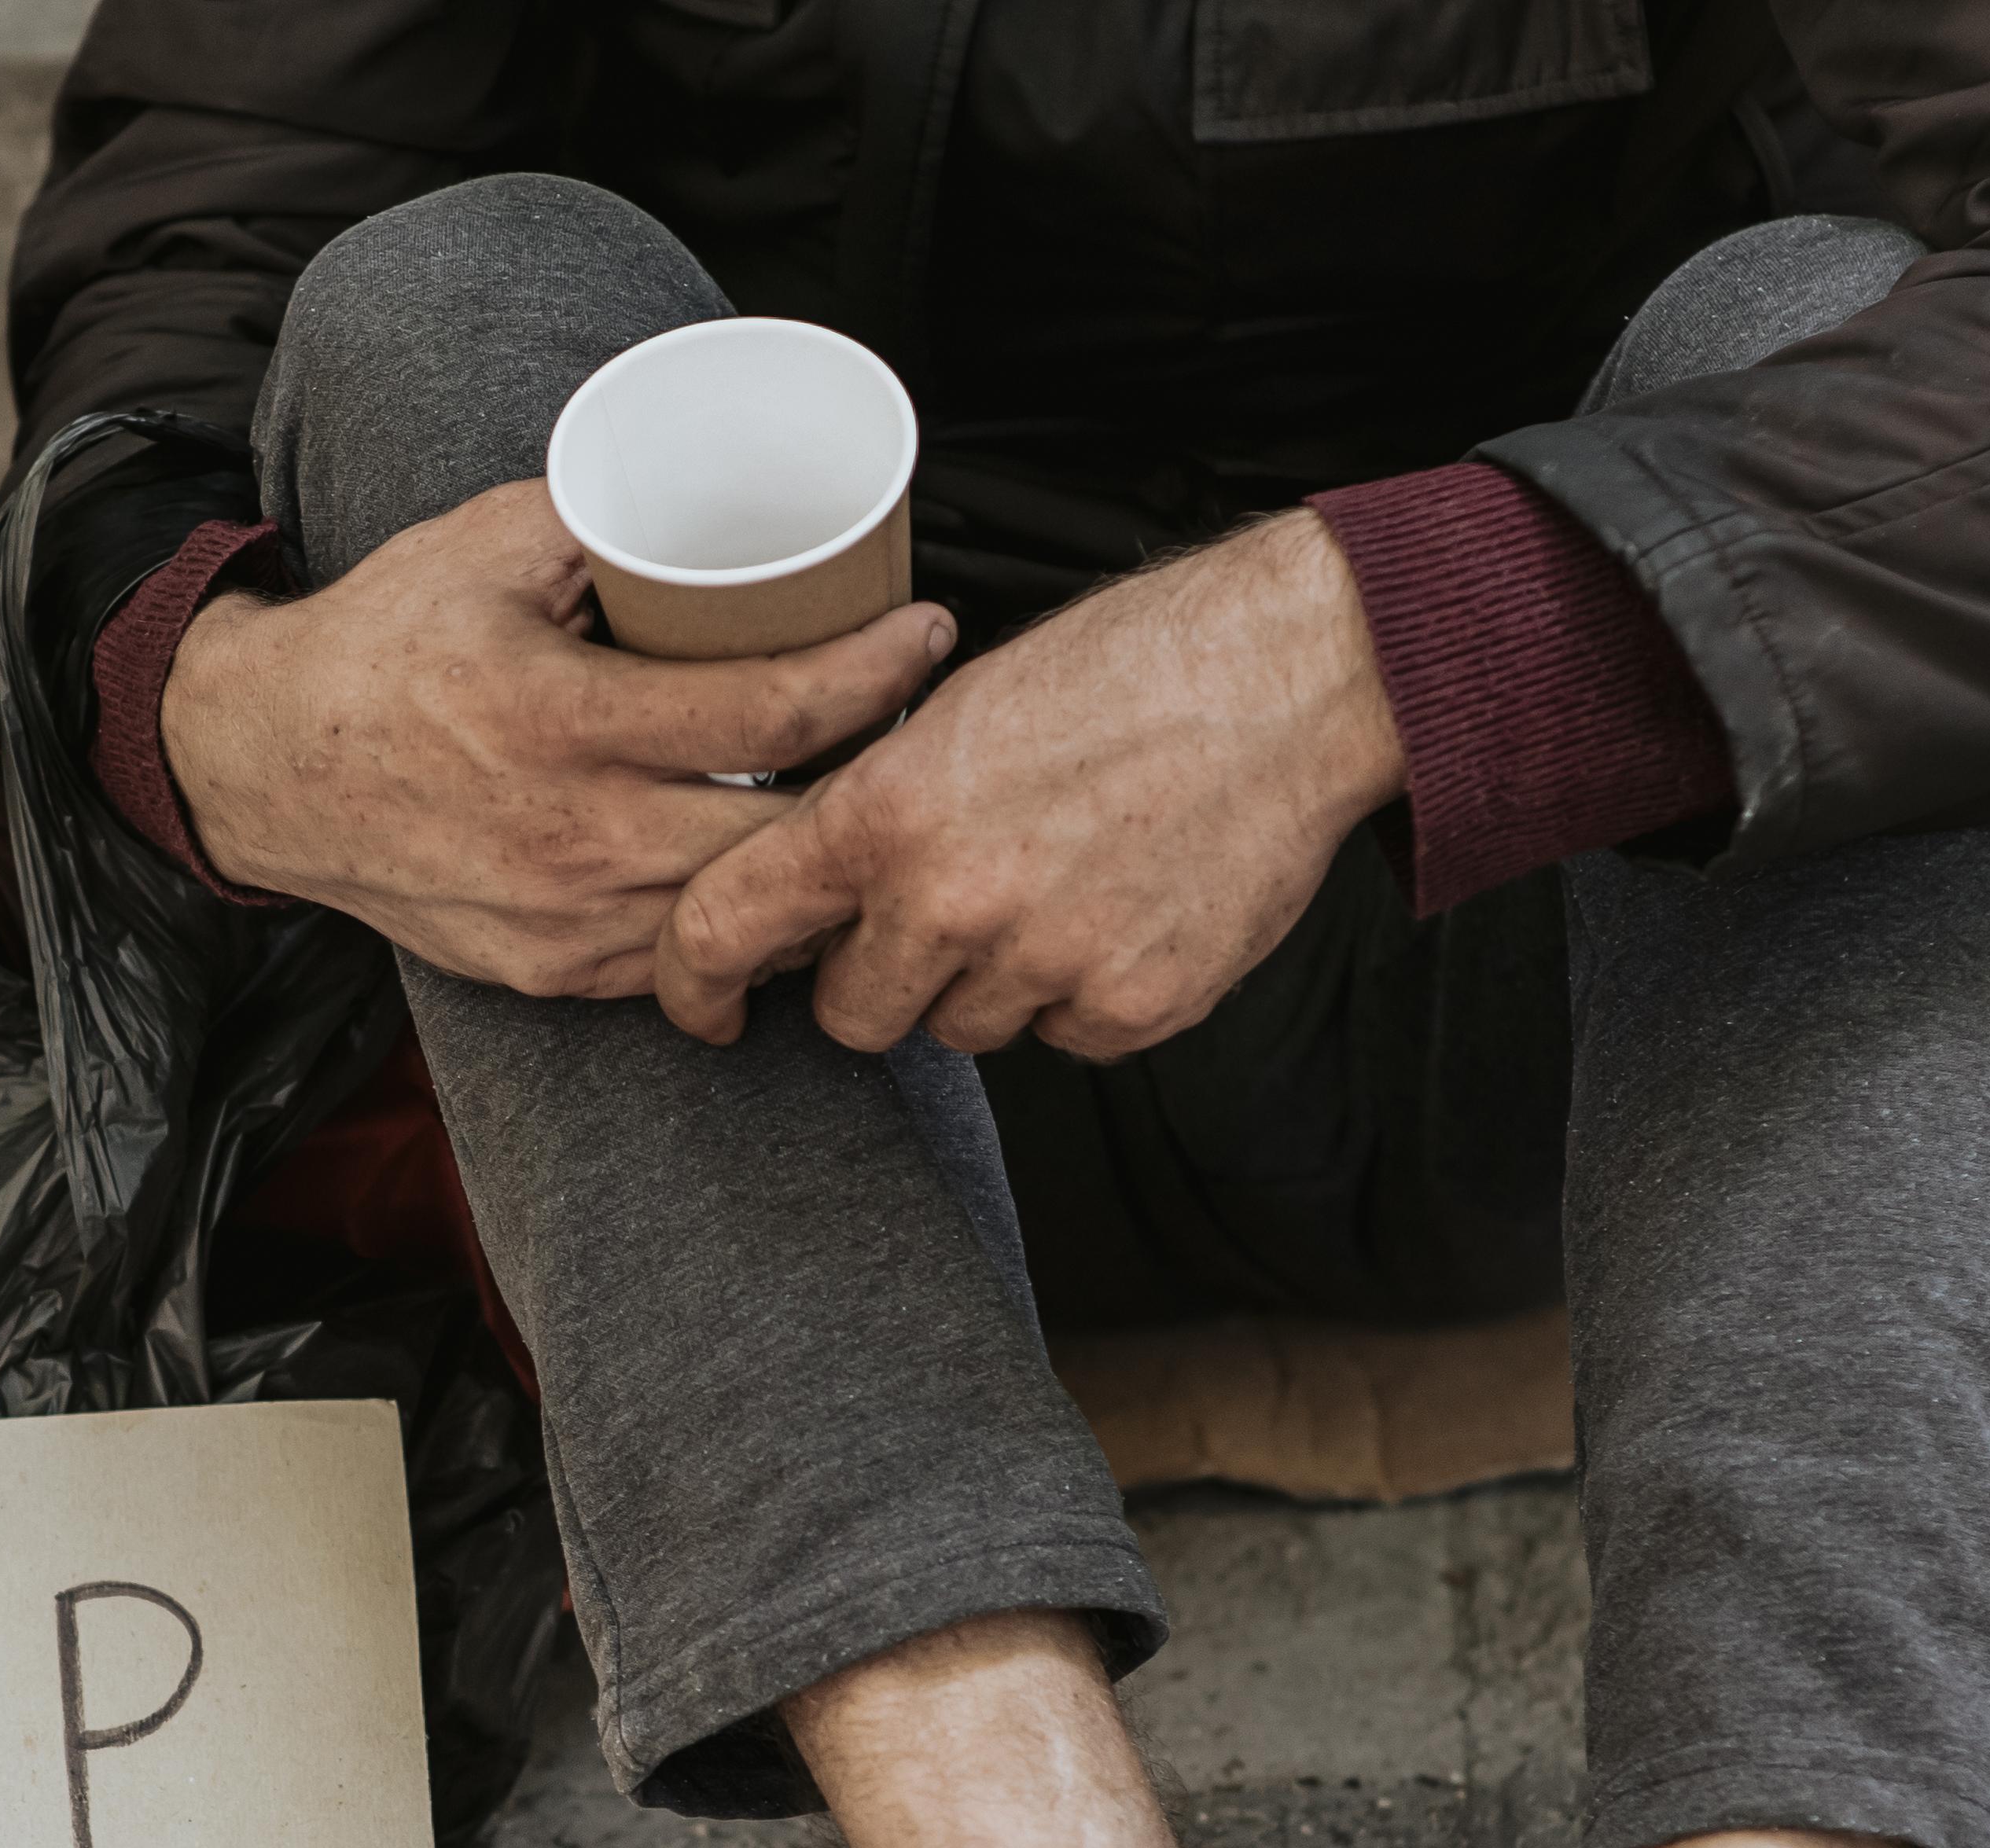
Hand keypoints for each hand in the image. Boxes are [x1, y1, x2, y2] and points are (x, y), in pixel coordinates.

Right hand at [159, 479, 954, 998]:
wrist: (269, 771)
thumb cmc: (384, 646)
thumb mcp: (487, 546)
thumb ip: (607, 520)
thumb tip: (727, 494)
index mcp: (566, 719)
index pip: (776, 708)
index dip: (876, 671)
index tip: (928, 635)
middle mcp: (578, 835)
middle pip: (788, 831)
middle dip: (869, 778)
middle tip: (908, 726)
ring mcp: (572, 920)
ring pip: (749, 911)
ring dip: (813, 860)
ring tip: (853, 795)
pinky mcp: (560, 972)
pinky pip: (690, 961)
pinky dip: (739, 916)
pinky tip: (767, 867)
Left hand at [651, 509, 1405, 1056]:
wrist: (1291, 676)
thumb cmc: (1133, 667)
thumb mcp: (959, 709)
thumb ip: (876, 808)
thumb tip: (819, 889)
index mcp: (886, 814)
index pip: (729, 925)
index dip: (698, 981)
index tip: (706, 1006)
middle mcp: (953, 901)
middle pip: (856, 1014)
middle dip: (883, 977)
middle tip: (946, 907)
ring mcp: (1046, 964)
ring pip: (965, 1028)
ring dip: (992, 980)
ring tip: (1059, 881)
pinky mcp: (1132, 1006)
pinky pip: (1066, 1038)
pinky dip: (1084, 993)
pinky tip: (1122, 906)